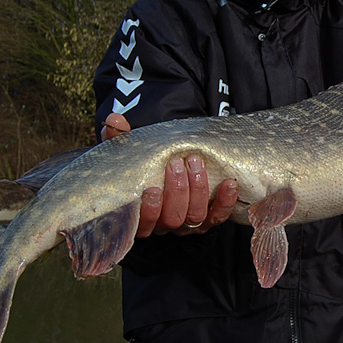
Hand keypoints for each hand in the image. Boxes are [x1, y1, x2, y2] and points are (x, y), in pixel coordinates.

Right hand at [101, 113, 238, 235]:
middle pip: (173, 218)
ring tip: (196, 164)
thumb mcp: (130, 153)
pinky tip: (229, 184)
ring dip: (198, 190)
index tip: (152, 189)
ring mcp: (188, 223)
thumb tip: (114, 120)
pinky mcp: (209, 219)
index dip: (149, 210)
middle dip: (177, 191)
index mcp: (142, 214)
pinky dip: (225, 202)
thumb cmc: (146, 164)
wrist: (168, 167)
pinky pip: (218, 216)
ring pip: (195, 216)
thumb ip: (119, 139)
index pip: (144, 223)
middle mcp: (164, 223)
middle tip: (177, 164)